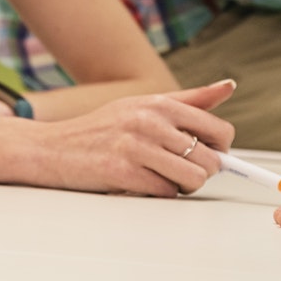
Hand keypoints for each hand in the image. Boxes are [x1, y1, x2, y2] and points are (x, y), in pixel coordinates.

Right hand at [32, 80, 235, 196]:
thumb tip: (228, 86)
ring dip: (180, 185)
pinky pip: (166, 193)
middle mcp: (148, 121)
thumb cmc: (101, 129)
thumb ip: (188, 100)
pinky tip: (137, 181)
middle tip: (174, 167)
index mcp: (158, 103)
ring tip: (157, 174)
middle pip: (211, 161)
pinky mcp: (123, 172)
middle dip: (199, 171)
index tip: (203, 153)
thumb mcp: (142, 106)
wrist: (52, 148)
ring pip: (193, 179)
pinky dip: (156, 192)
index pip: (220, 130)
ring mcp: (135, 146)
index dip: (219, 149)